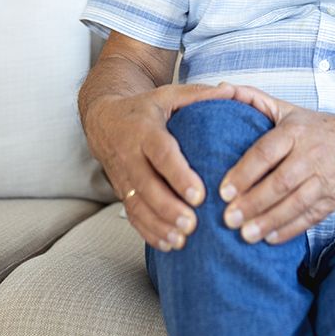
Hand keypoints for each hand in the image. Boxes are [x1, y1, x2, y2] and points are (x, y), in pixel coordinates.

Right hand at [84, 82, 242, 250]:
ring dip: (158, 225)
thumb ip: (198, 95)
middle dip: (168, 207)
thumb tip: (230, 91)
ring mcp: (123, 177)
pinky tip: (168, 244)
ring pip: (138, 205)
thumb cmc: (145, 108)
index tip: (199, 194)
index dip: (178, 174)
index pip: (161, 154)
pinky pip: (132, 215)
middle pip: (147, 185)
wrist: (104, 120)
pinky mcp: (122, 191)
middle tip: (192, 224)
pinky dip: (148, 232)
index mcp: (145, 130)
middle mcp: (130, 155)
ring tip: (182, 240)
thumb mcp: (168, 94)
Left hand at [218, 85, 334, 244]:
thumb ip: (253, 99)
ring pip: (296, 203)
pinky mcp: (334, 199)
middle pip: (281, 182)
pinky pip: (311, 217)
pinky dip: (290, 229)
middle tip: (228, 218)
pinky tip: (270, 238)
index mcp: (295, 132)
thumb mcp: (287, 109)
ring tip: (245, 235)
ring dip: (269, 220)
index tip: (223, 191)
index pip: (266, 152)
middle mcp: (312, 155)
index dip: (244, 173)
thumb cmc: (315, 128)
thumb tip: (221, 88)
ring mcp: (325, 179)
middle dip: (253, 203)